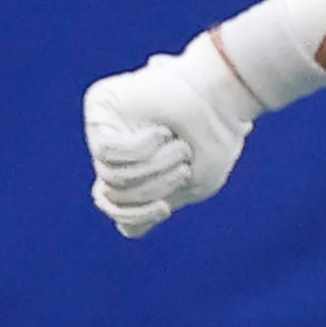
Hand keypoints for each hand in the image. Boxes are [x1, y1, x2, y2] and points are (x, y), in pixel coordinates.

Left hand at [83, 38, 267, 236]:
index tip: (165, 205)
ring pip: (111, 177)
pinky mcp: (102, 111)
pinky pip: (107, 152)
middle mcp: (114, 152)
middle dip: (154, 188)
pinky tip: (160, 134)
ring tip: (177, 148)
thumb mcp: (195, 183)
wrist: (223, 95)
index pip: (114, 206)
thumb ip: (158, 206)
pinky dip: (141, 150)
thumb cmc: (215, 137)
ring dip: (153, 168)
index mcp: (134, 170)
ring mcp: (105, 131)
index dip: (135, 213)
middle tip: (182, 164)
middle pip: (112, 197)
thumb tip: (123, 232)